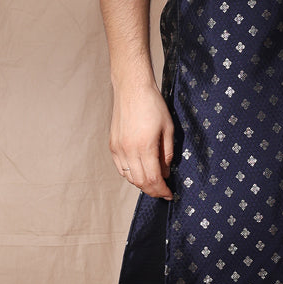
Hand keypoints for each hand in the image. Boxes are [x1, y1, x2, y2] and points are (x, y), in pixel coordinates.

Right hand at [109, 80, 174, 198]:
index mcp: (145, 146)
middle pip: (140, 182)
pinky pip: (121, 168)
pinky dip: (130, 174)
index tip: (169, 194)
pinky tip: (140, 172)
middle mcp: (128, 150)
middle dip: (153, 190)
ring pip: (129, 177)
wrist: (132, 89)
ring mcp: (118, 148)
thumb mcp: (168, 129)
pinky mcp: (112, 145)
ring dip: (141, 184)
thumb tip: (166, 173)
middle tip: (163, 191)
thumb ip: (167, 153)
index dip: (162, 190)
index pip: (153, 179)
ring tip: (153, 183)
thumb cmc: (153, 105)